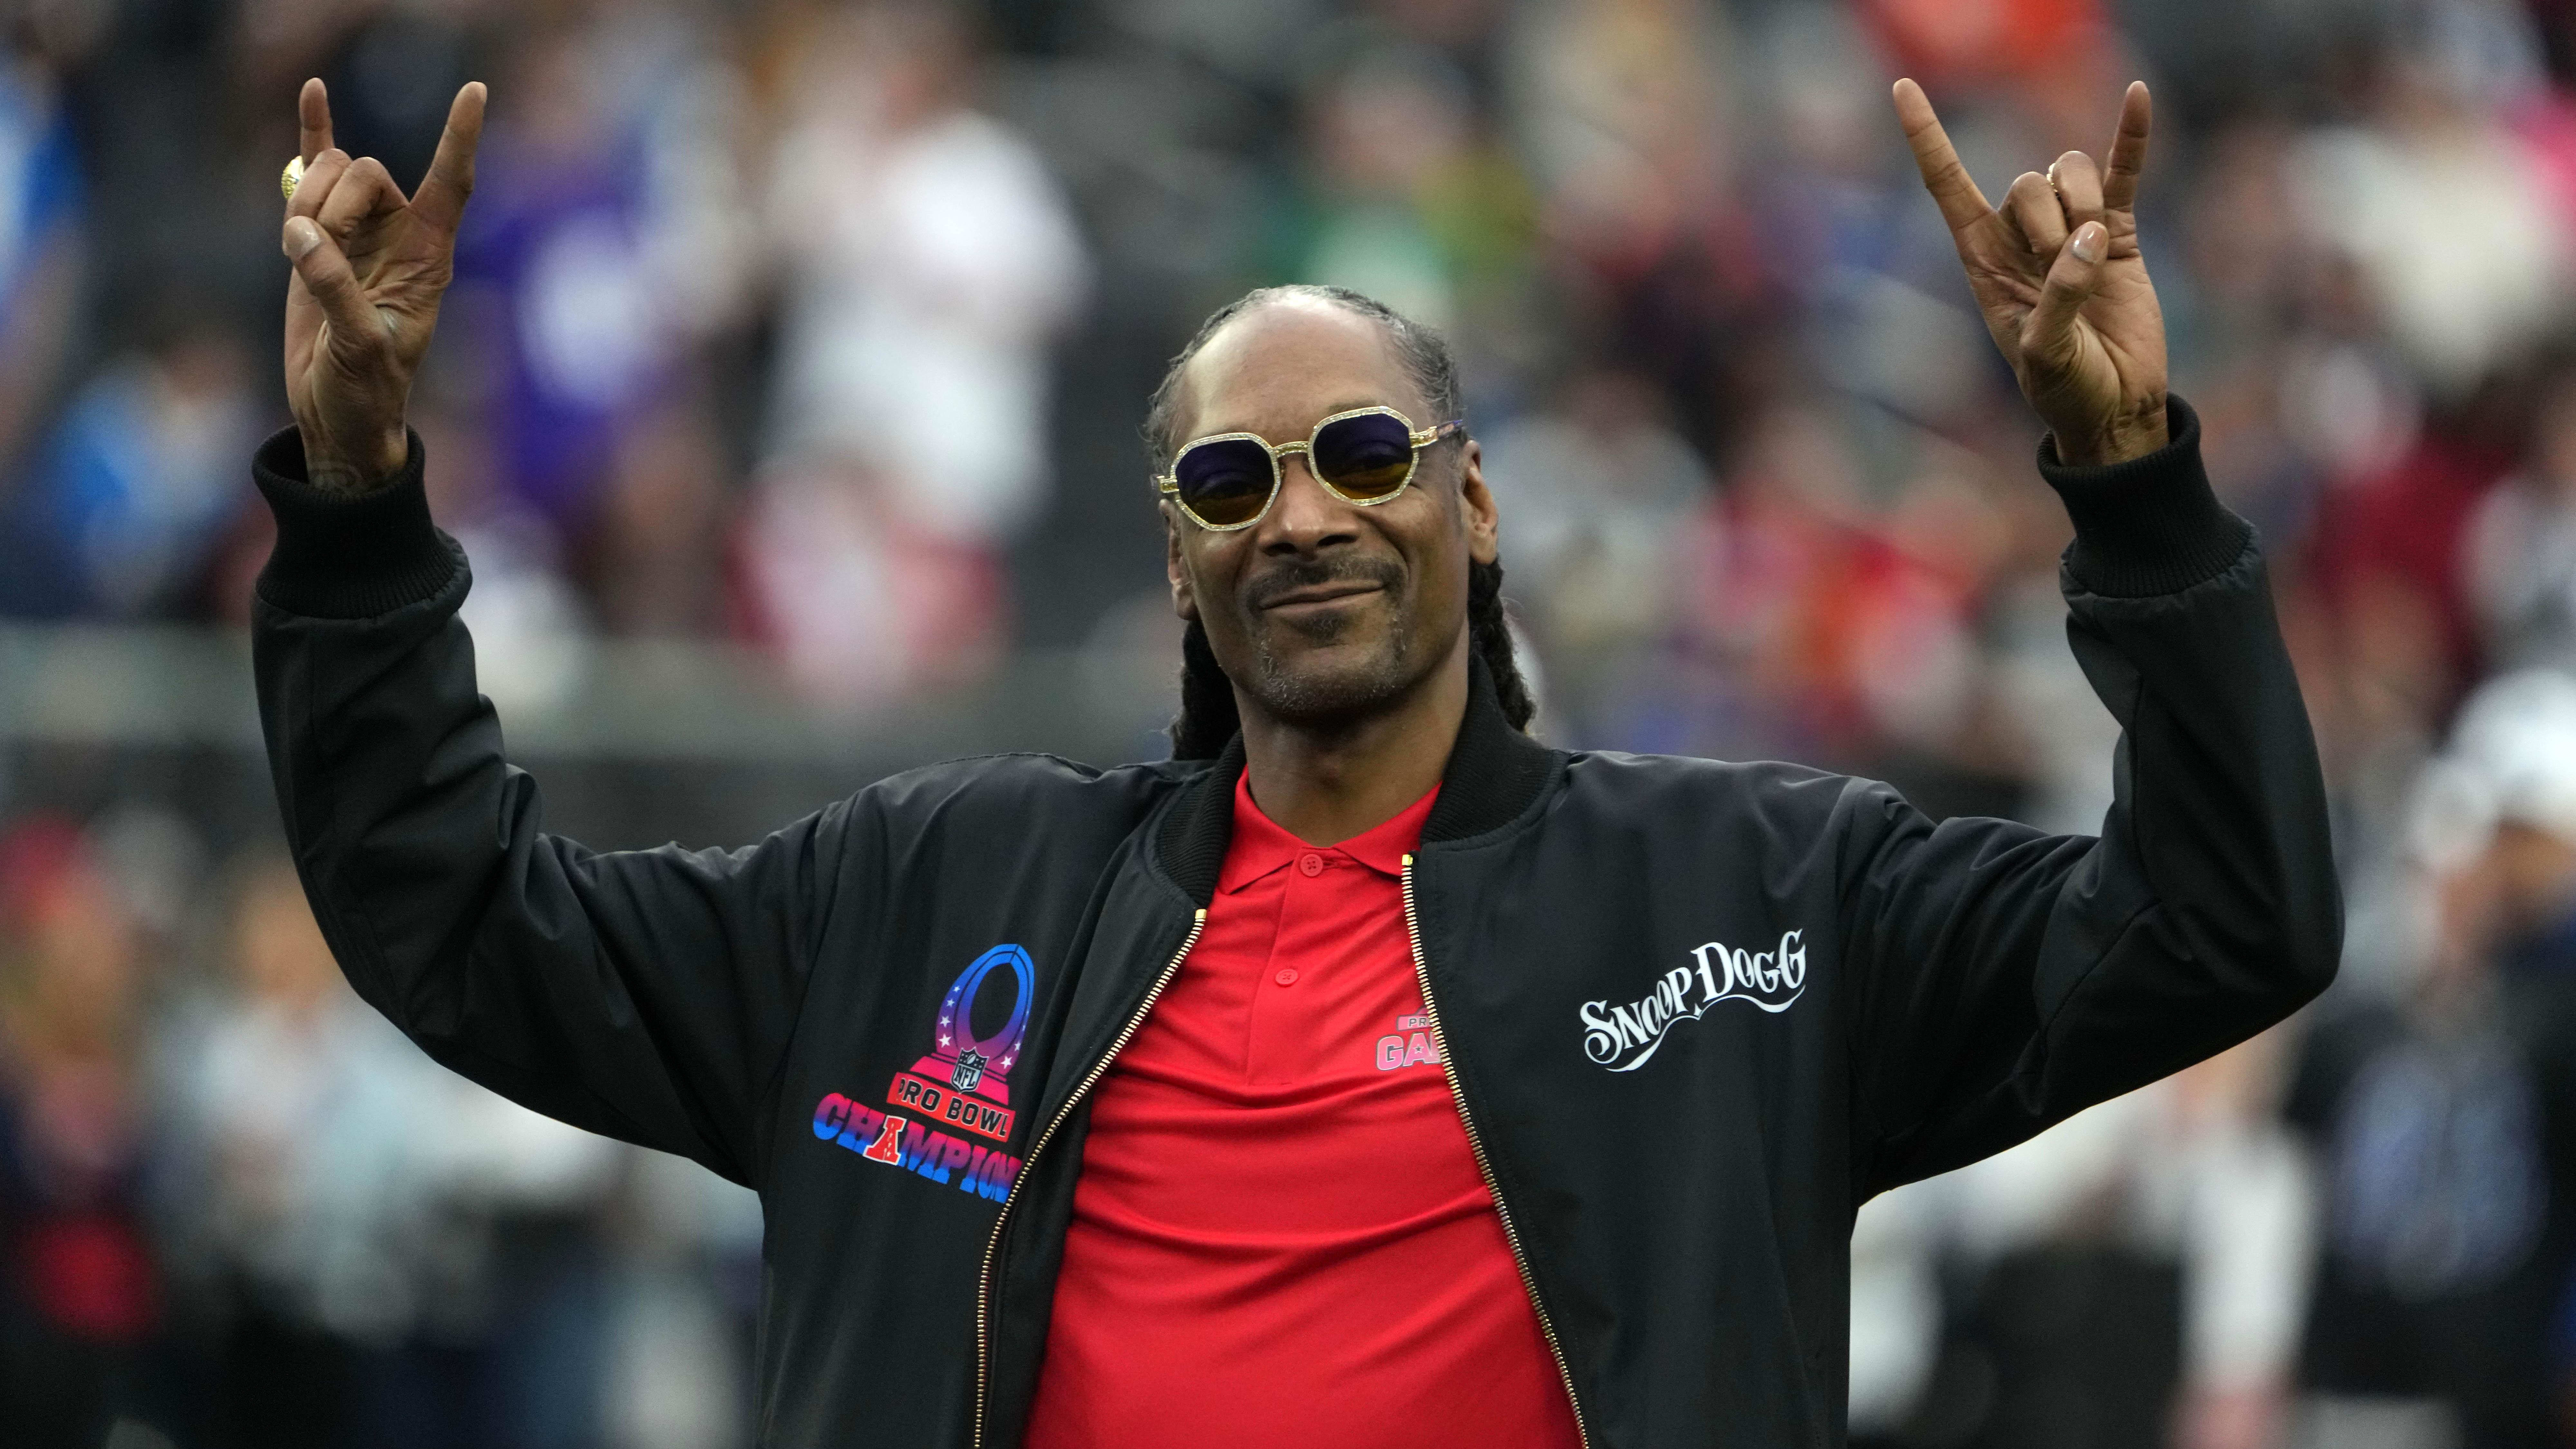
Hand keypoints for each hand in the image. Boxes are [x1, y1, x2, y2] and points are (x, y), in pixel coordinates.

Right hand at [280, 77, 484, 491]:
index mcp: (429, 258)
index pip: (453, 185)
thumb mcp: (359, 347)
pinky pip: (317, 171)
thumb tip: (302, 236)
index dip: (460, 138)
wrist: (336, 409)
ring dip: (306, 203)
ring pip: (333, 174)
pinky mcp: (320, 234)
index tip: (474, 91)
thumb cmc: (364, 390)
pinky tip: (313, 92)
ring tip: (298, 253)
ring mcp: (359, 230)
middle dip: (333, 202)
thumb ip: (334, 290)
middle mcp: (400, 235)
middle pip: (367, 174)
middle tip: (312, 251)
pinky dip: (313, 133)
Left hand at [1895, 78, 2167, 465]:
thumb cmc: (2066, 389)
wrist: (2115, 405)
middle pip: (2024, 182)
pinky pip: (2123, 172)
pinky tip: (2137, 95)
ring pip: (2069, 172)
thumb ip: (2059, 297)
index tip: (1902, 87)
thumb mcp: (2046, 354)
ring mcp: (2072, 230)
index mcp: (1983, 261)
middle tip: (2062, 264)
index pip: (1947, 185)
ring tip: (2095, 249)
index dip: (1926, 137)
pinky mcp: (2119, 233)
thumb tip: (2089, 237)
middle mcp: (2021, 238)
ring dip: (2083, 202)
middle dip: (2045, 218)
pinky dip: (2130, 136)